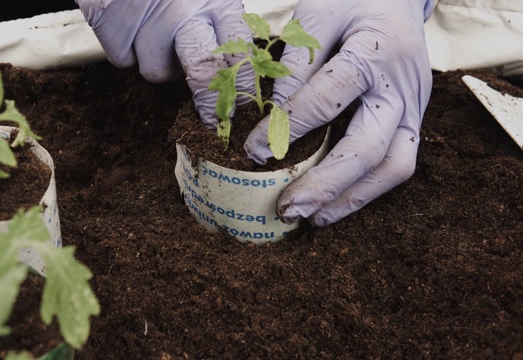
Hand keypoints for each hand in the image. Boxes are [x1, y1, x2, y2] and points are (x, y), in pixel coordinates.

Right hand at [75, 0, 253, 127]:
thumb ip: (222, 15)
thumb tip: (242, 64)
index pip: (240, 59)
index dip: (242, 95)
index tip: (243, 119)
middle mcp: (183, 11)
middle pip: (202, 75)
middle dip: (209, 103)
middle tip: (211, 118)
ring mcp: (143, 19)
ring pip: (155, 72)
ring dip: (155, 58)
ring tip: (154, 28)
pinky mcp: (107, 21)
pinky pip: (120, 59)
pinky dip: (122, 45)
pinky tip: (127, 20)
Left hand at [244, 0, 434, 226]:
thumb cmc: (352, 1)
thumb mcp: (317, 13)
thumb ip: (296, 62)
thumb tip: (269, 117)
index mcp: (377, 51)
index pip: (327, 99)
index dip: (286, 128)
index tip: (251, 150)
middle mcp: (403, 88)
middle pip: (369, 149)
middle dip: (325, 185)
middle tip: (288, 208)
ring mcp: (415, 108)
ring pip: (394, 167)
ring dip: (351, 200)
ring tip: (312, 219)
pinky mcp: (412, 122)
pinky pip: (397, 165)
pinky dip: (364, 191)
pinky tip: (333, 204)